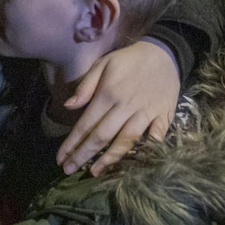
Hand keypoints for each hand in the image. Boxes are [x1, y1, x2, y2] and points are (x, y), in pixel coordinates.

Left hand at [56, 39, 179, 175]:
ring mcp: (146, 113)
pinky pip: (155, 137)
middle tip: (69, 170)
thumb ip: (86, 86)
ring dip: (109, 159)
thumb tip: (68, 107)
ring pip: (126, 141)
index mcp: (108, 94)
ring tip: (94, 172)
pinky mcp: (163, 116)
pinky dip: (146, 151)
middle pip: (102, 136)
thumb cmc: (129, 60)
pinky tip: (135, 163)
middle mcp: (126, 107)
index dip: (72, 143)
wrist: (164, 52)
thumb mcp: (103, 64)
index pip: (86, 124)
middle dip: (84, 155)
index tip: (60, 158)